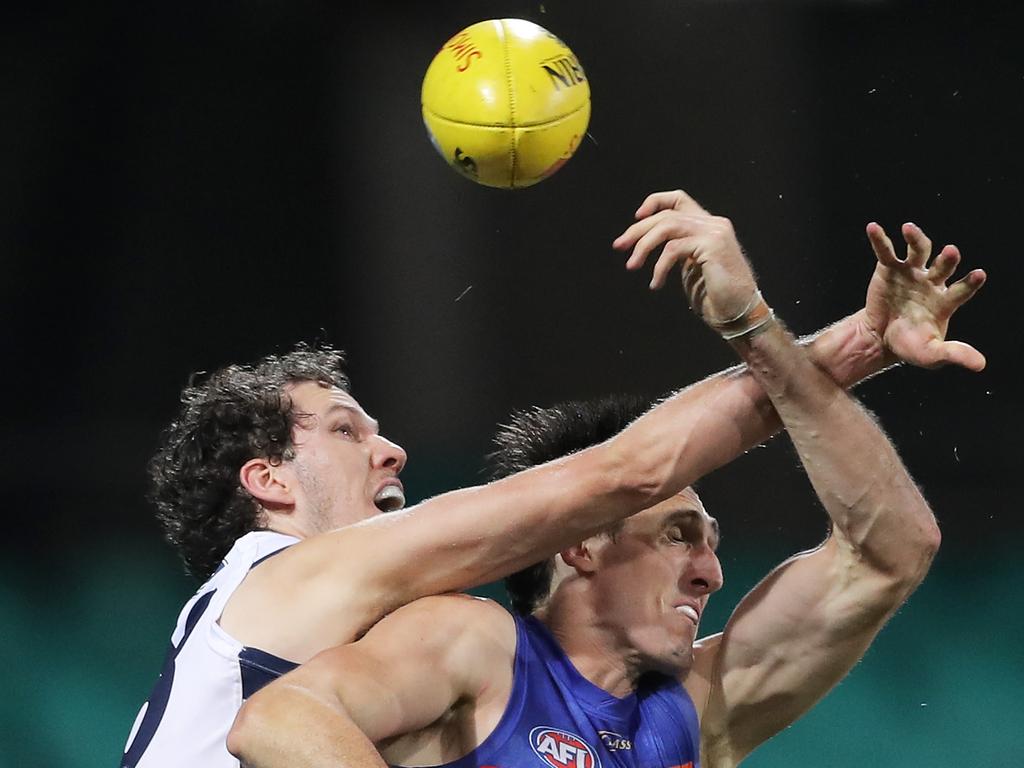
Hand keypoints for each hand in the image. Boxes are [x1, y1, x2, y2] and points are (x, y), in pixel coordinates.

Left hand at [612, 190, 759, 323]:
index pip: (679, 198)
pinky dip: (659, 267)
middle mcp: (713, 223)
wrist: (740, 312)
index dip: (655, 202)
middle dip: (638, 230)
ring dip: (644, 246)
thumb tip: (646, 244)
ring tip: (632, 266)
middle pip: (666, 214)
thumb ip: (678, 249)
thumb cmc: (716, 295)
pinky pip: (673, 250)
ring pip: (667, 226)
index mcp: (709, 225)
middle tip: (619, 246)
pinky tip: (656, 283)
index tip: (636, 217)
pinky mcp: (713, 246)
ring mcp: (715, 233)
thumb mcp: (691, 266)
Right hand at [863, 222, 985, 370]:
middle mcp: (932, 282)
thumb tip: (981, 365)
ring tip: (909, 229)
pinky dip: (879, 239)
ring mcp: (911, 273)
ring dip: (916, 238)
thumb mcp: (932, 354)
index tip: (979, 273)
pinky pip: (885, 251)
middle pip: (943, 265)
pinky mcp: (889, 269)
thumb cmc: (911, 345)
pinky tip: (873, 227)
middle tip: (950, 252)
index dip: (970, 282)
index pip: (962, 289)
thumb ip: (954, 354)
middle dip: (947, 259)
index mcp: (945, 301)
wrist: (880, 339)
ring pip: (918, 250)